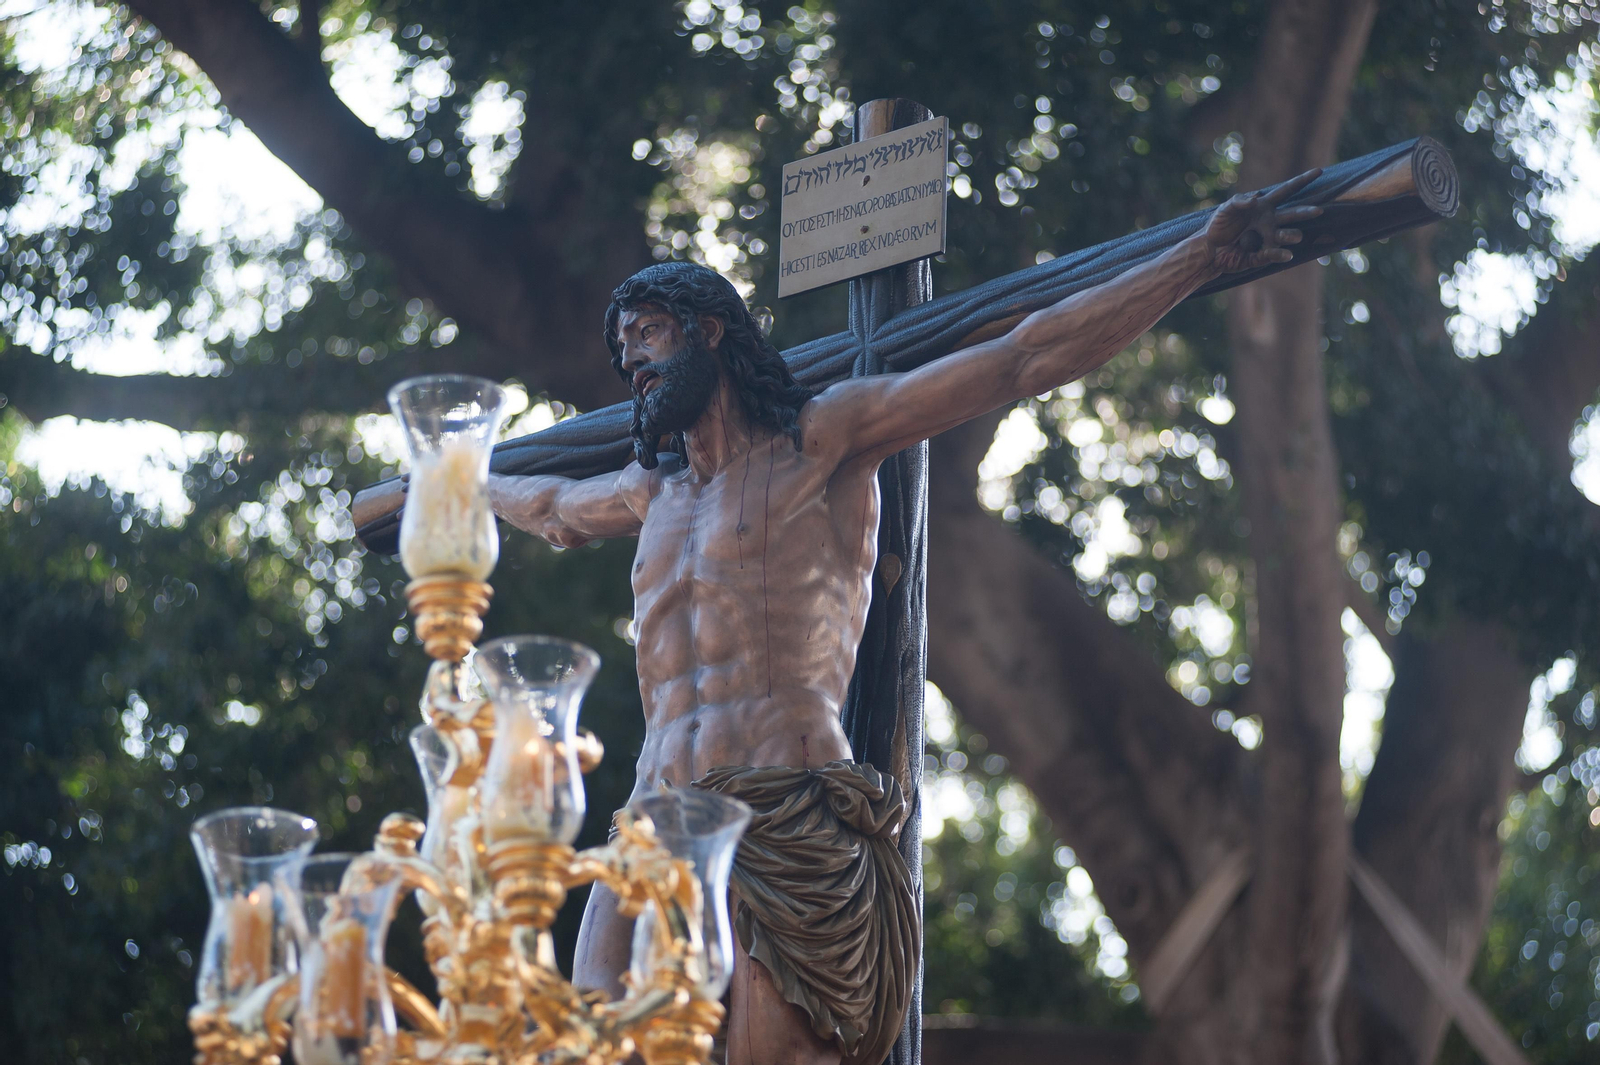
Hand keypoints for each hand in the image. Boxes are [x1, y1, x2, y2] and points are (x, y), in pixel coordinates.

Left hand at [1202, 168, 1323, 273]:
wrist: (1208, 250)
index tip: (1319, 171)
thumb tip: (1256, 199)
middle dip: (1305, 212)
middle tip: (1318, 211)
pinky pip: (1273, 255)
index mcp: (1264, 206)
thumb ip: (1239, 201)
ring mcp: (1267, 239)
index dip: (1302, 180)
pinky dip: (1279, 254)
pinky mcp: (1261, 256)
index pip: (1286, 191)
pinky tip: (1286, 254)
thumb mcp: (1225, 209)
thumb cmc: (1217, 226)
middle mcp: (1270, 222)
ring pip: (1287, 236)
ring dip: (1291, 235)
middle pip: (1292, 214)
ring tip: (1294, 236)